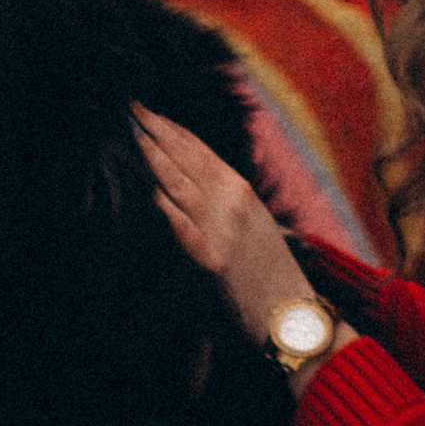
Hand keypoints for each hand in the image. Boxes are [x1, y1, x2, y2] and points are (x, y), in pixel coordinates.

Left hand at [131, 107, 312, 349]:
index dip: (174, 130)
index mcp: (244, 194)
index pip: (202, 152)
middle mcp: (234, 204)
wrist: (293, 317)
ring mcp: (222, 230)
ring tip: (132, 133)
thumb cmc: (273, 278)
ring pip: (181, 183)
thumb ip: (227, 207)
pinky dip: (163, 203)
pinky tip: (145, 187)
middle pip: (189, 158)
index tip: (151, 113)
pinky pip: (181, 224)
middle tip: (132, 107)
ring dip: (153, 156)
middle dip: (158, 130)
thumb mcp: (255, 229)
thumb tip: (194, 189)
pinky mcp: (212, 260)